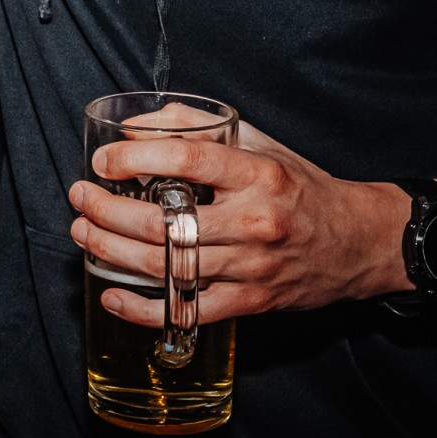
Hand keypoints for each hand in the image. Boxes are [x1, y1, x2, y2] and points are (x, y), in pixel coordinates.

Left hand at [69, 121, 414, 325]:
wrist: (358, 241)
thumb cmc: (299, 187)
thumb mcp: (257, 144)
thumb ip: (194, 126)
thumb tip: (130, 126)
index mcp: (258, 175)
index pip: (185, 160)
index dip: (134, 158)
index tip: (103, 161)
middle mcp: (254, 222)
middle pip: (162, 223)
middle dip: (105, 211)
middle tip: (79, 197)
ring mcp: (252, 267)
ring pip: (165, 266)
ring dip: (110, 251)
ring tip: (82, 233)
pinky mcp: (250, 302)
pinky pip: (187, 311)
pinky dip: (142, 308)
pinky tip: (111, 294)